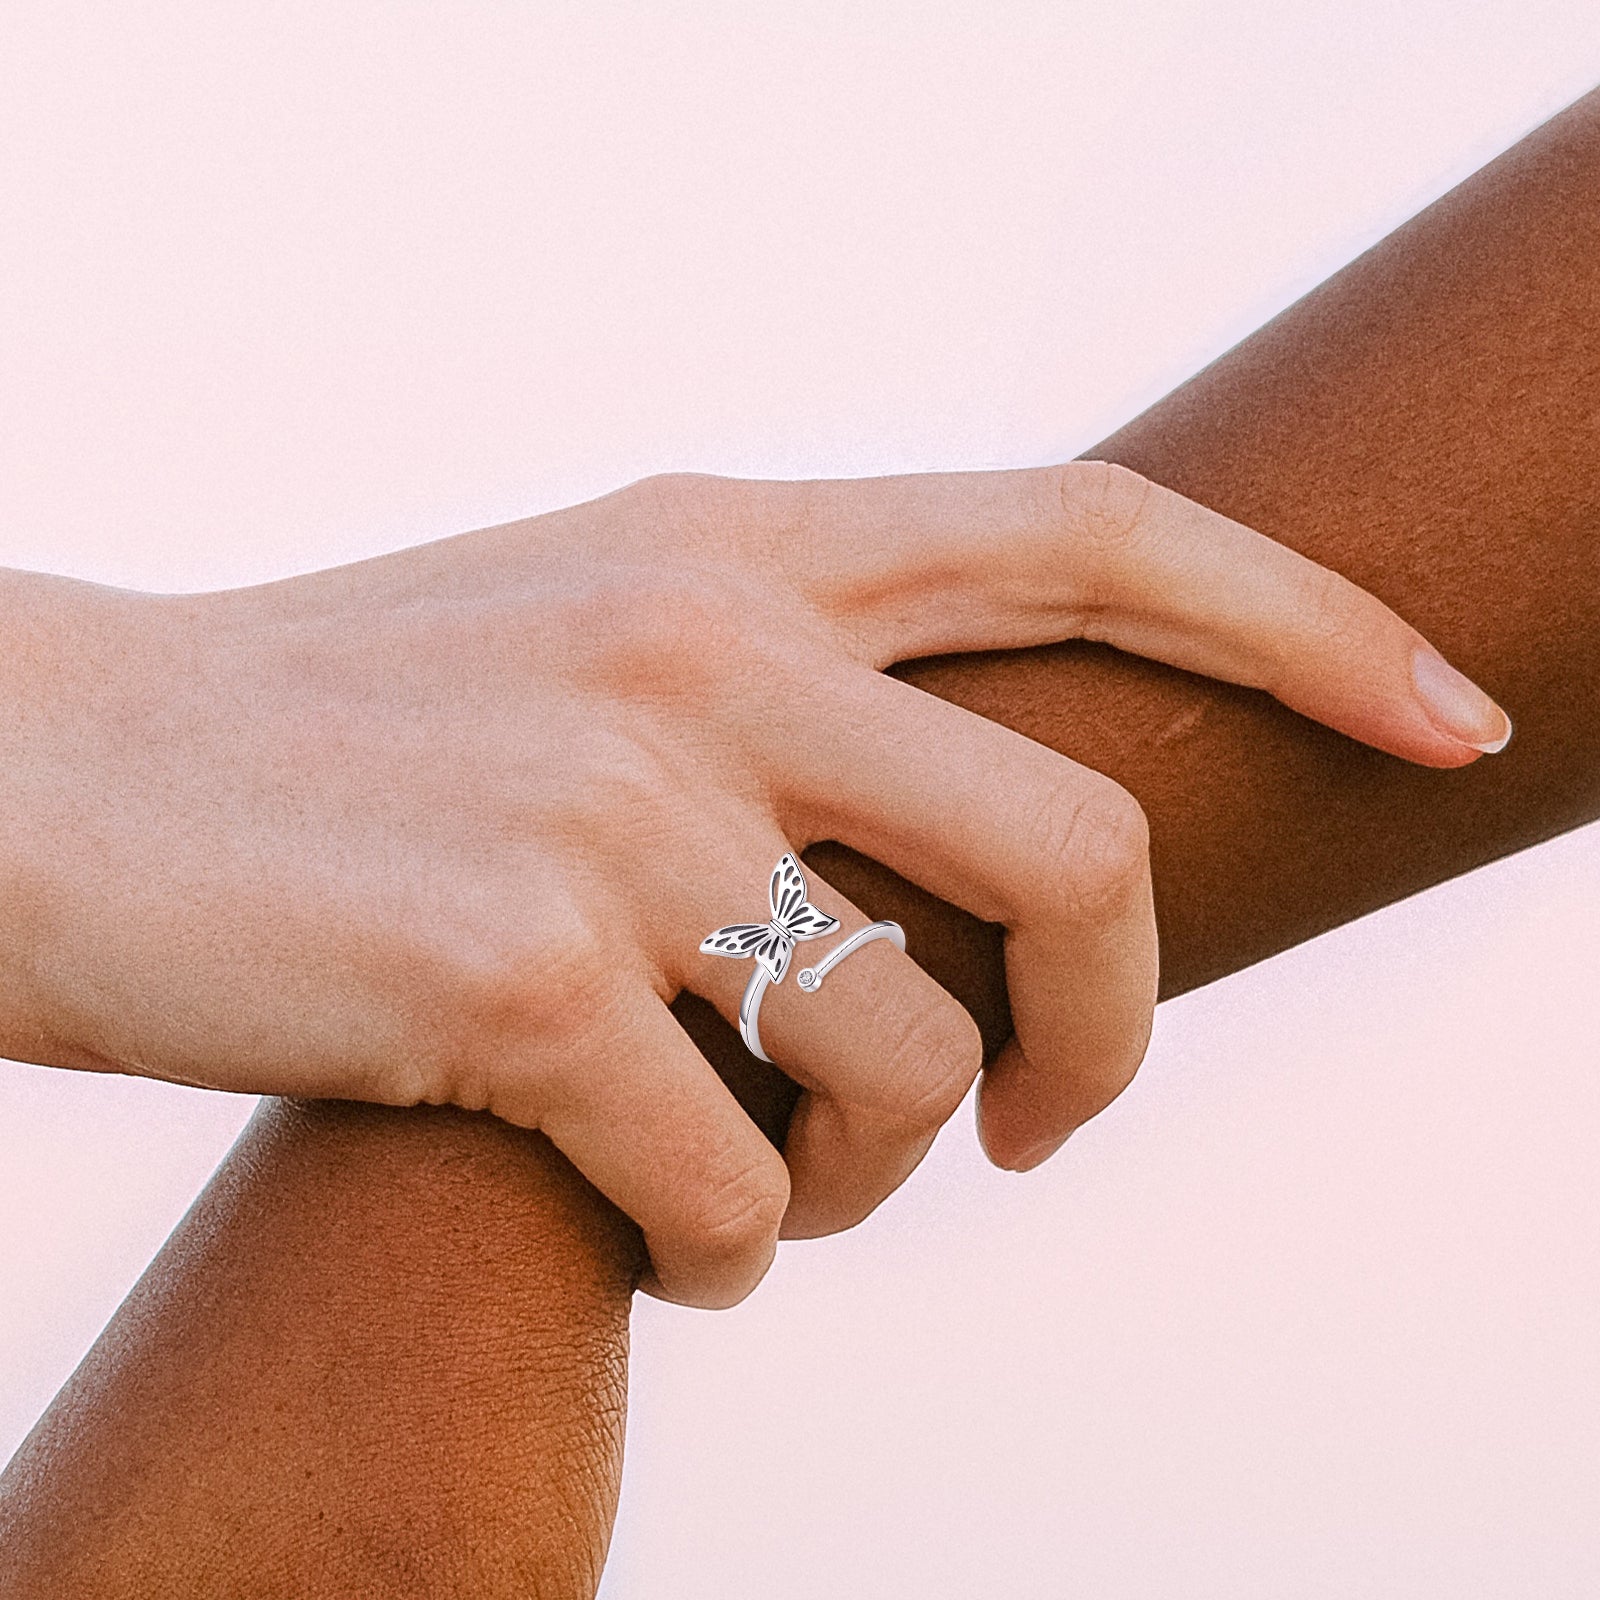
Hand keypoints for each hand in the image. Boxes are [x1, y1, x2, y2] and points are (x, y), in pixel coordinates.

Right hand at [0, 464, 1510, 1306]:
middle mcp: (702, 644)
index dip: (1303, 616)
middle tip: (1055, 1127)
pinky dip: (733, 1255)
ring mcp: (615, 808)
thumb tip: (983, 840)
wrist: (62, 779)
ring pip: (911, 1064)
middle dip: (1113, 1023)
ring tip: (784, 1197)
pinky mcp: (517, 981)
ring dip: (874, 1178)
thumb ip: (798, 680)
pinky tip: (664, 1240)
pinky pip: (738, 1193)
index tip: (1439, 709)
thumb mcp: (601, 636)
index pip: (1092, 532)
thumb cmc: (350, 731)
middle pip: (1076, 848)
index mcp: (737, 538)